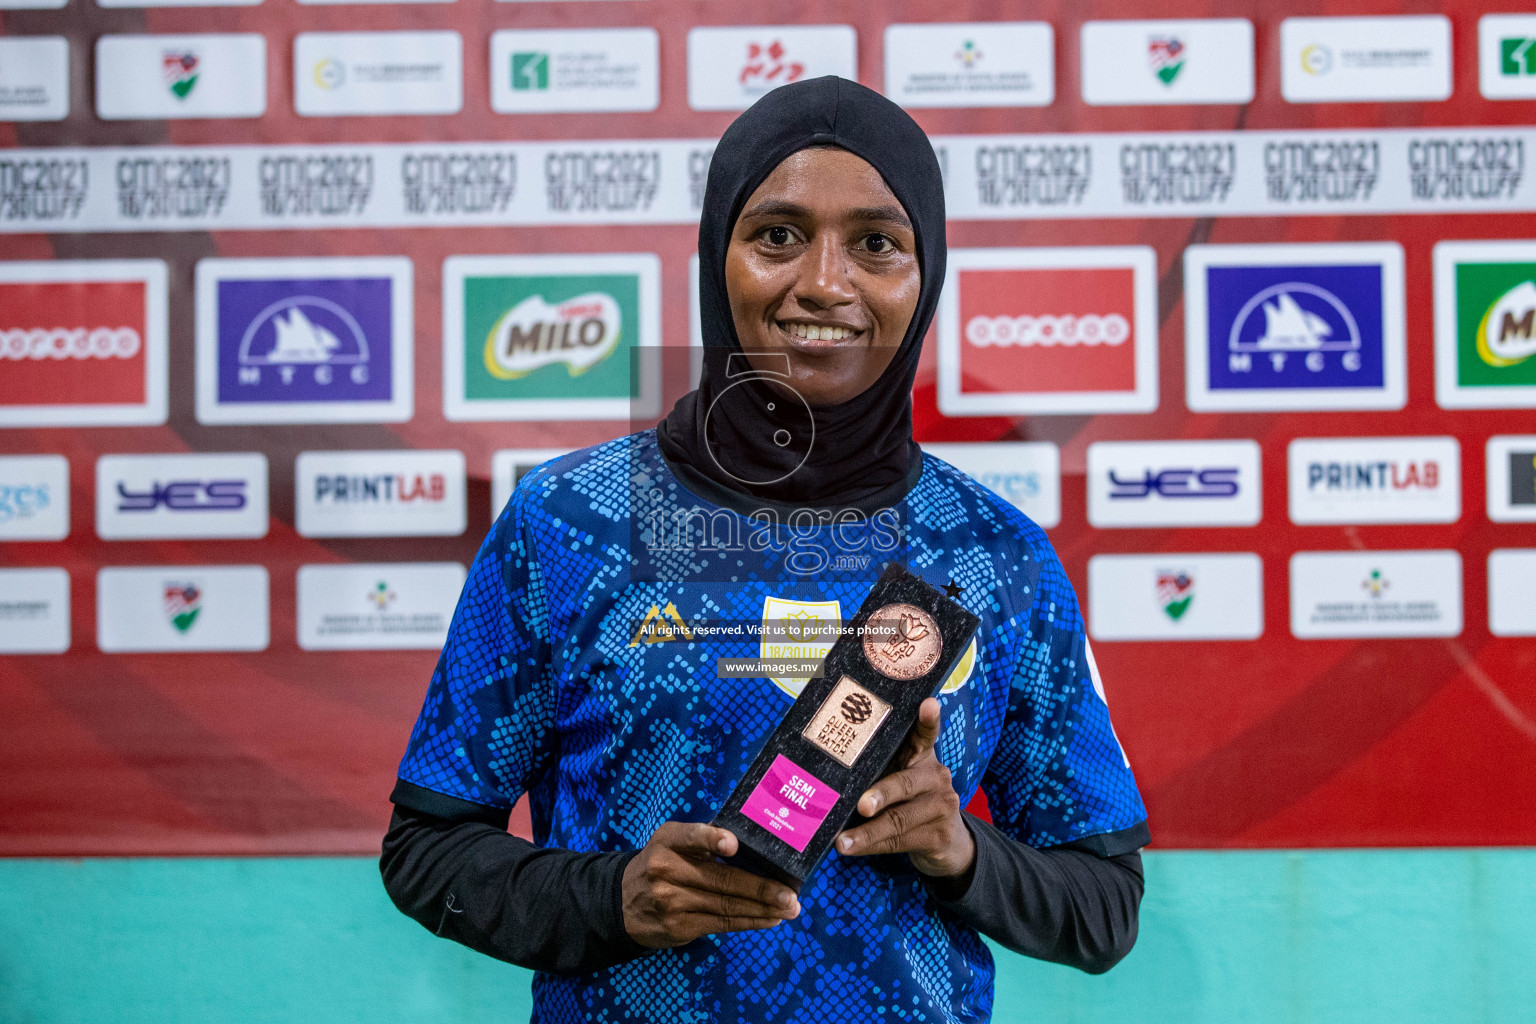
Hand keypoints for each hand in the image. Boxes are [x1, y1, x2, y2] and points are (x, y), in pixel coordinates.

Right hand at [621, 822, 800, 947]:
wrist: (622, 902)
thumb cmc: (661, 864)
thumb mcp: (671, 842)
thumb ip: (702, 841)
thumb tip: (753, 846)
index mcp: (668, 841)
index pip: (690, 837)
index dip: (711, 840)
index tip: (732, 845)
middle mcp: (667, 870)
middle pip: (722, 880)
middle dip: (761, 888)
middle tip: (790, 894)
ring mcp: (672, 902)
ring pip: (726, 906)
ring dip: (763, 909)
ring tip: (790, 908)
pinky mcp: (678, 927)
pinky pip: (720, 924)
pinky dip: (749, 921)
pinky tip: (769, 919)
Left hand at [834, 698, 974, 877]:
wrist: (948, 842)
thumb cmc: (909, 801)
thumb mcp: (899, 778)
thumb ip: (877, 767)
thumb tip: (829, 770)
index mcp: (922, 756)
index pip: (926, 733)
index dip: (927, 720)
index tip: (928, 704)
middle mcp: (937, 776)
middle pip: (905, 783)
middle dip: (881, 795)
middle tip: (862, 805)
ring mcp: (942, 806)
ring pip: (899, 819)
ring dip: (867, 833)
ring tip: (843, 842)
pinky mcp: (939, 834)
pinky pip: (899, 841)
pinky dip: (872, 846)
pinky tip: (853, 849)